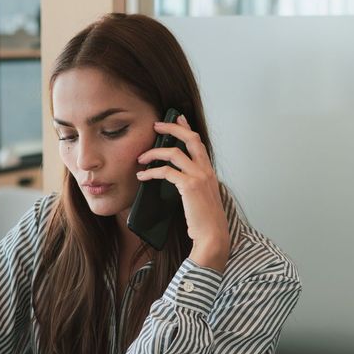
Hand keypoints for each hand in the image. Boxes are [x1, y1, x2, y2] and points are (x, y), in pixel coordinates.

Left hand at [136, 115, 229, 271]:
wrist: (212, 236)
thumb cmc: (205, 222)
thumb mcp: (200, 198)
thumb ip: (192, 185)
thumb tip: (176, 180)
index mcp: (209, 171)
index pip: (198, 142)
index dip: (187, 128)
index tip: (177, 118)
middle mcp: (206, 170)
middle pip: (189, 138)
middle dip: (172, 128)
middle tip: (156, 125)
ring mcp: (199, 176)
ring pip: (174, 152)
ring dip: (154, 152)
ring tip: (141, 158)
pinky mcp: (189, 186)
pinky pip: (166, 171)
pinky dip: (151, 172)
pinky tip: (142, 176)